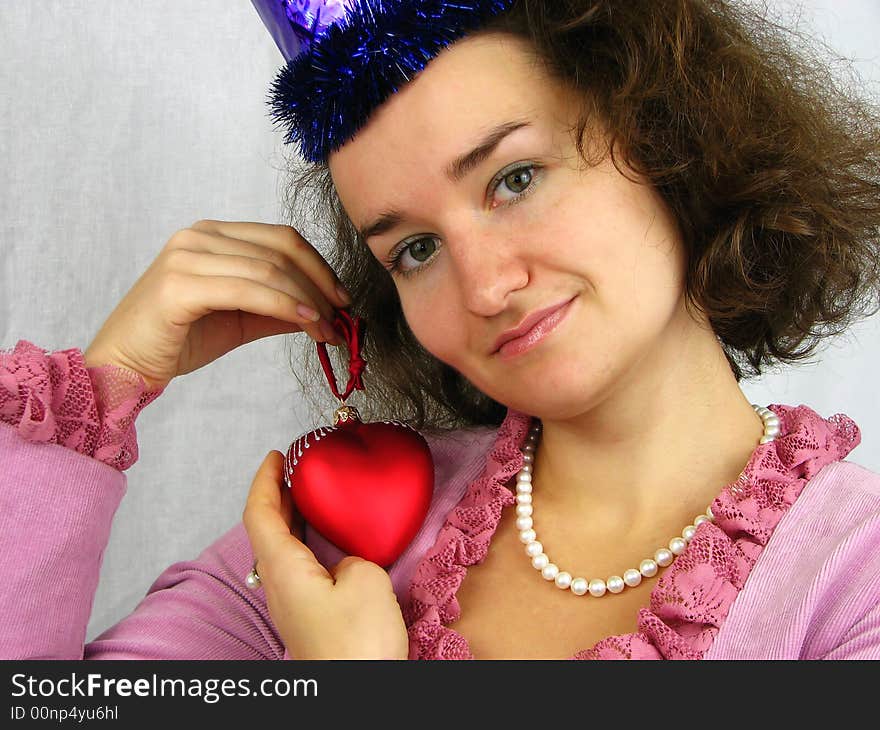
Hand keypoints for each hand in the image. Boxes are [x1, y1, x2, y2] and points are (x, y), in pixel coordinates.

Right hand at [83, 220, 351, 390]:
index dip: (320, 267)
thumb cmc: (179, 339)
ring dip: (309, 302)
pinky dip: (285, 307)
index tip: (343, 299)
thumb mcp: (241, 318)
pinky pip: (248, 291)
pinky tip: (307, 324)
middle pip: (281, 250)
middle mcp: (199, 236)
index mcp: (213, 235)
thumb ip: (278, 308)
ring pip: (269, 270)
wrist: (124, 364)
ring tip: (329, 331)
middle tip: (341, 319)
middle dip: (321, 286)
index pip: (282, 238)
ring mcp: (187, 256)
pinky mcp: (179, 286)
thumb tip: (325, 310)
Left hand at [242, 451, 409, 659]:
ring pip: (281, 549)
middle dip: (277, 495)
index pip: (258, 514)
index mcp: (283, 570)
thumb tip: (344, 564)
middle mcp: (279, 586)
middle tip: (295, 469)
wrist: (358, 697)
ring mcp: (292, 605)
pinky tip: (331, 541)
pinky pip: (299, 567)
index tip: (275, 456)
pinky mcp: (309, 618)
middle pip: (265, 530)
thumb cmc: (357, 646)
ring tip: (312, 496)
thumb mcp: (365, 581)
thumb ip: (351, 557)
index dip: (263, 480)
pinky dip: (307, 541)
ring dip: (292, 518)